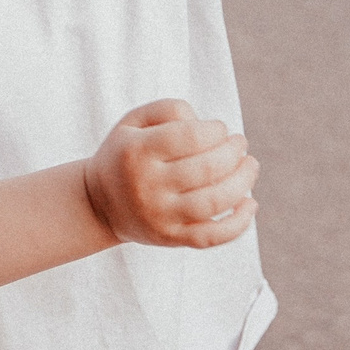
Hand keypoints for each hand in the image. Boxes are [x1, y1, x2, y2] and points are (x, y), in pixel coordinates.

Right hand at [82, 100, 259, 249]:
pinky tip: (250, 204)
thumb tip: (206, 125)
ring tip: (250, 165)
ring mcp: (161, 216)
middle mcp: (148, 186)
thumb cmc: (126, 155)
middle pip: (208, 168)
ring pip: (215, 202)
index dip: (216, 130)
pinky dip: (238, 223)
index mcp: (138, 152)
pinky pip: (212, 237)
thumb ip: (169, 110)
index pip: (191, 136)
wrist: (99, 204)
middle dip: (235, 151)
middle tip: (240, 144)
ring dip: (243, 181)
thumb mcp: (133, 122)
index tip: (219, 129)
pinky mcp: (171, 239)